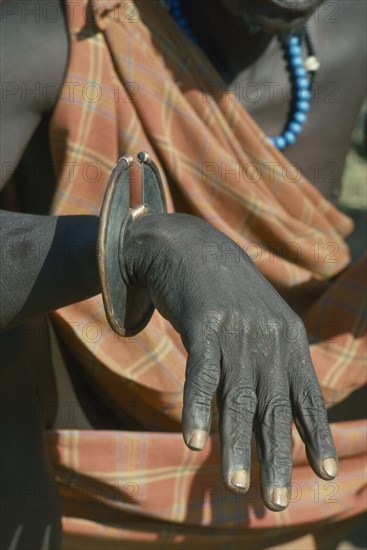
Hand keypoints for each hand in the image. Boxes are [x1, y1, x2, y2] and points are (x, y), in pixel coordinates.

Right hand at [122, 213, 337, 510]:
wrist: (191, 246)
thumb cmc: (226, 292)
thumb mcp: (259, 320)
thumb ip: (270, 357)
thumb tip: (273, 403)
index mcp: (288, 338)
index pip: (307, 395)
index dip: (315, 435)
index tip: (324, 473)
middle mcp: (268, 336)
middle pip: (274, 405)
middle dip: (276, 456)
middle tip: (278, 502)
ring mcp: (236, 330)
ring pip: (238, 397)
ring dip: (237, 444)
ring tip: (237, 486)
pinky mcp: (203, 323)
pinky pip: (201, 373)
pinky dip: (197, 408)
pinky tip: (194, 440)